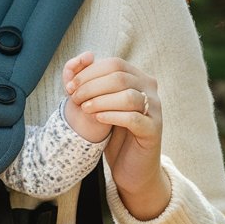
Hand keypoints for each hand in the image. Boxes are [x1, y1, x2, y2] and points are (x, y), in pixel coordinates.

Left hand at [63, 53, 169, 219]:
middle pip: (119, 77)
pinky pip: (134, 118)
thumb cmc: (113, 133)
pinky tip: (98, 119)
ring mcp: (155, 110)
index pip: (114, 64)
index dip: (89, 73)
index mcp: (138, 78)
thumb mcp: (98, 104)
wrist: (131, 168)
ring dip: (101, 100)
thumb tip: (84, 56)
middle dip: (91, 86)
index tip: (69, 87)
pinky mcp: (153, 130)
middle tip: (75, 99)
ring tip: (85, 109)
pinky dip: (113, 116)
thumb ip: (87, 81)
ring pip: (128, 96)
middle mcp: (150, 90)